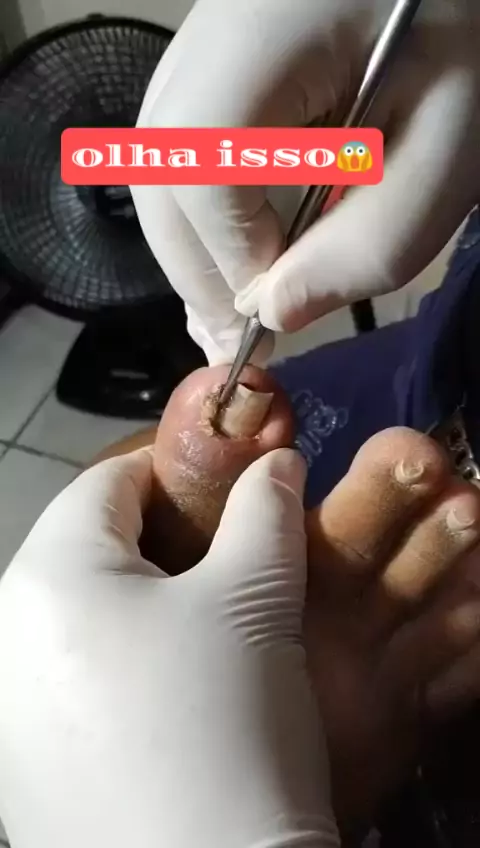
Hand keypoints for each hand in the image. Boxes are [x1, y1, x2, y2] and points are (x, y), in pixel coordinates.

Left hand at [0, 448, 338, 847]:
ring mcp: (4, 710)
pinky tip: (166, 704)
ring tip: (202, 639)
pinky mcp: (19, 771)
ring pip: (79, 617)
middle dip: (161, 546)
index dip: (178, 477)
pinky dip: (116, 668)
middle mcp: (3, 635)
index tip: (232, 500)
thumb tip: (276, 462)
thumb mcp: (257, 600)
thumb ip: (265, 512)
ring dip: (139, 607)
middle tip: (227, 574)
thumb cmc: (228, 721)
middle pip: (88, 550)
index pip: (109, 483)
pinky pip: (68, 681)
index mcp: (45, 577)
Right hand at [131, 0, 479, 363]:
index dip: (232, 254)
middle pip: (165, 176)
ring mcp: (197, 41)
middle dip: (198, 272)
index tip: (273, 310)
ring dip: (194, 250)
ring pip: (161, 168)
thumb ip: (361, 252)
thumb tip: (270, 314)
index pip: (209, 167)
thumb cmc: (462, 55)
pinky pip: (180, 150)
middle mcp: (208, 34)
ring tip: (234, 303)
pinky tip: (236, 249)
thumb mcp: (441, 164)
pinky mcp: (206, 59)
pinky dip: (201, 215)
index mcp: (267, 39)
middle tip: (235, 338)